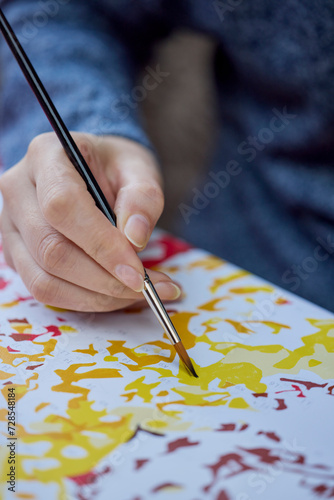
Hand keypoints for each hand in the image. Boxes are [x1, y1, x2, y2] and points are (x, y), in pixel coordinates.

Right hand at [0, 132, 180, 310]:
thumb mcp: (138, 170)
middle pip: (50, 248)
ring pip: (44, 279)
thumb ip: (142, 198)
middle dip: (103, 279)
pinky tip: (116, 295)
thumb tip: (136, 238)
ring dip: (96, 296)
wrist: (94, 172)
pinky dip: (85, 300)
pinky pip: (45, 290)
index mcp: (45, 156)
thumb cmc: (115, 168)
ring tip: (139, 293)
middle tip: (146, 288)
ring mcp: (11, 225)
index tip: (137, 272)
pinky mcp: (16, 253)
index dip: (101, 245)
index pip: (63, 206)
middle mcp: (18, 190)